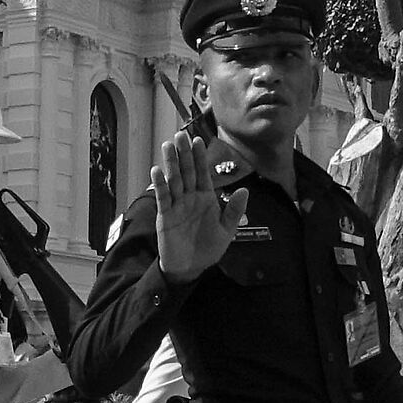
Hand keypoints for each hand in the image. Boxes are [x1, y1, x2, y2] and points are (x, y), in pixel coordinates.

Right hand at [154, 132, 246, 284]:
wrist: (190, 267)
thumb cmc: (208, 248)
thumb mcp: (227, 230)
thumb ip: (234, 210)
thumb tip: (245, 190)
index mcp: (206, 198)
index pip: (203, 173)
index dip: (200, 157)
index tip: (199, 140)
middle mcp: (190, 198)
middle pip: (187, 171)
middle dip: (184, 153)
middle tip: (180, 135)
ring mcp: (177, 205)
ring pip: (174, 180)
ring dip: (170, 163)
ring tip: (168, 145)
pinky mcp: (165, 215)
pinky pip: (163, 197)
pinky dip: (160, 185)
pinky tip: (157, 171)